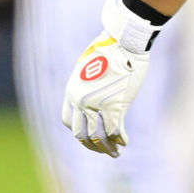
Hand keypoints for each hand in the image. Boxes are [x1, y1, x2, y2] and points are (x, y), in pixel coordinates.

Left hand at [61, 0, 161, 156]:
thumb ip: (87, 82)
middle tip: (103, 150)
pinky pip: (115, 132)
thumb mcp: (88, 64)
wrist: (122, 40)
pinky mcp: (114, 105)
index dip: (79, 132)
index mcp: (72, 90)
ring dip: (107, 148)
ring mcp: (96, 104)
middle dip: (92, 146)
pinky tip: (125, 141)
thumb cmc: (109, 47)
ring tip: (115, 152)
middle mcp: (80, 100)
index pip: (68, 121)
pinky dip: (120, 140)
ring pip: (99, 137)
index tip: (89, 136)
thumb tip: (94, 90)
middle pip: (81, 134)